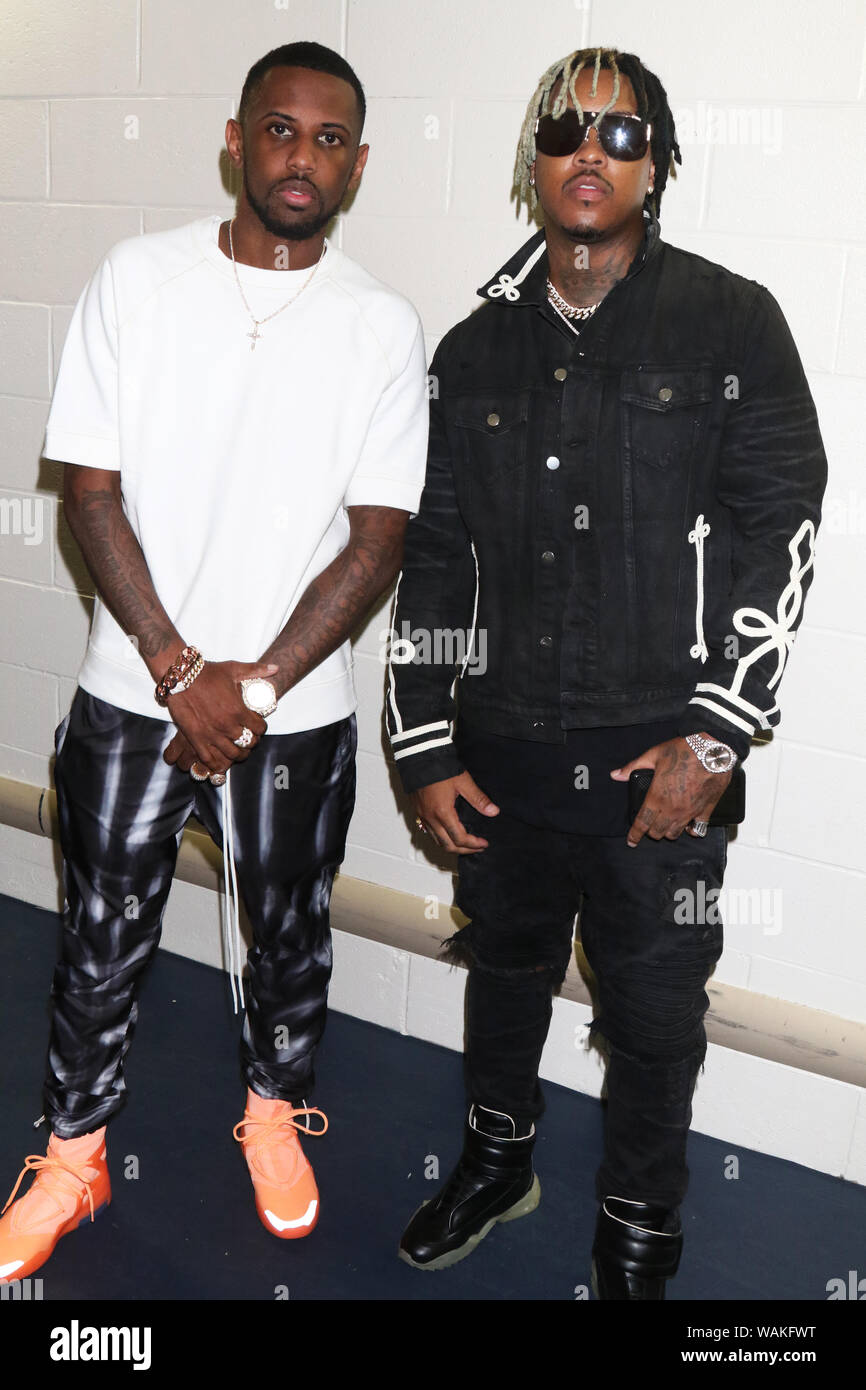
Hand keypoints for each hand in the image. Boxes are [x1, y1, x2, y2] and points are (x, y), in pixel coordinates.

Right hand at [162, 660, 277, 774]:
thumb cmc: (207, 673)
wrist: (181, 676)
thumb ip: (255, 670)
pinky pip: (210, 759)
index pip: (259, 728)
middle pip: (248, 743)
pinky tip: (220, 761)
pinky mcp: (196, 739)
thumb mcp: (234, 669)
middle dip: (251, 742)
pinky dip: (217, 763)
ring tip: (238, 750)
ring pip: (232, 754)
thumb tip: (275, 668)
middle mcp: (227, 725)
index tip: (258, 727)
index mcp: (238, 710)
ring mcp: (211, 734)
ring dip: (238, 754)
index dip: (261, 729)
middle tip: (249, 739)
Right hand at [412, 772, 498, 854]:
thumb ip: (479, 799)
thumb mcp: (463, 782)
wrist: (419, 757)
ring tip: (465, 844)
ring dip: (452, 846)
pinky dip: (441, 838)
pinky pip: (429, 833)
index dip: (474, 844)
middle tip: (477, 847)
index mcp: (443, 813)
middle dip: (464, 850)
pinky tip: (449, 833)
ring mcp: (422, 816)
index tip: (484, 843)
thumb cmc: (439, 768)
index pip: (459, 838)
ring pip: (437, 841)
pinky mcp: (418, 811)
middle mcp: (430, 818)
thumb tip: (493, 811)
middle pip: (448, 845)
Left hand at [610, 734, 731, 846]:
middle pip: (657, 832)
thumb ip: (633, 766)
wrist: (713, 751)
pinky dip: (692, 831)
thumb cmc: (685, 751)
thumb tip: (616, 774)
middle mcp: (672, 808)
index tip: (631, 840)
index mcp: (657, 796)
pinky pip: (698, 829)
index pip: (642, 823)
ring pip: (675, 833)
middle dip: (650, 832)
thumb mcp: (654, 755)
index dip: (635, 835)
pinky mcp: (705, 810)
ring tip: (665, 825)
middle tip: (649, 826)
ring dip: (668, 832)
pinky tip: (688, 827)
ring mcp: (689, 812)